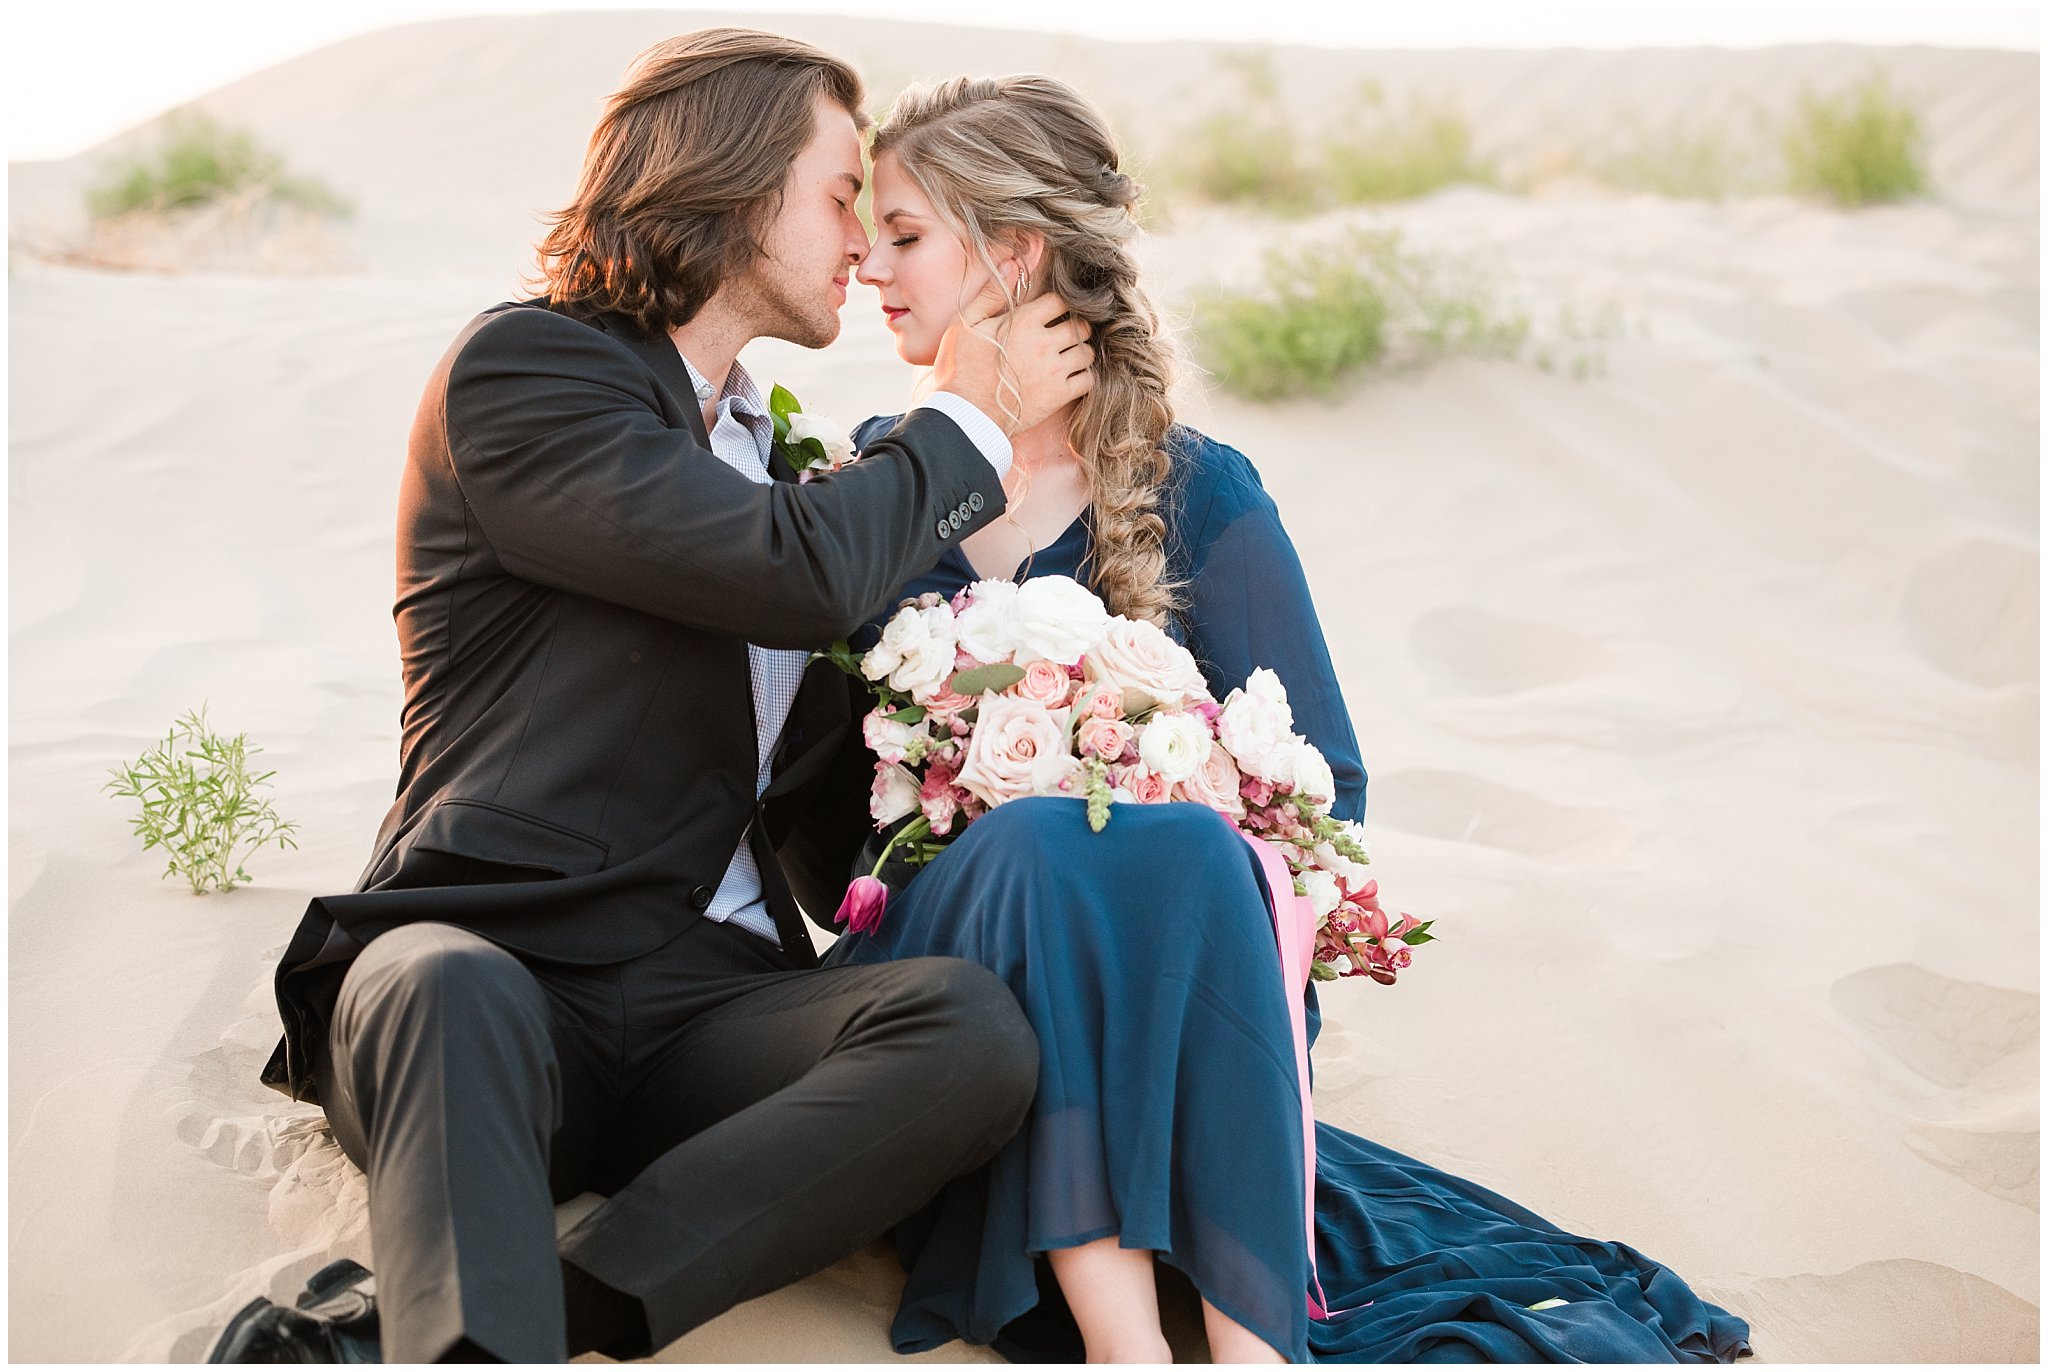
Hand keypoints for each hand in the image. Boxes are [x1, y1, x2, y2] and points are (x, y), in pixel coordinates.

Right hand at [930, 270, 1095, 436]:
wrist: (965, 415)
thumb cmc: (960, 369)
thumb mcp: (966, 325)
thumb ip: (991, 294)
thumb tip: (1012, 265)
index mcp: (1024, 322)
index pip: (1060, 302)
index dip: (1058, 306)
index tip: (1052, 313)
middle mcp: (1044, 344)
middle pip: (1080, 326)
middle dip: (1075, 327)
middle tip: (1064, 334)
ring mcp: (1054, 371)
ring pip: (1087, 352)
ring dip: (1080, 351)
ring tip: (1068, 355)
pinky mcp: (1059, 396)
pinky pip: (1088, 380)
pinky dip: (1084, 376)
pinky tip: (1071, 376)